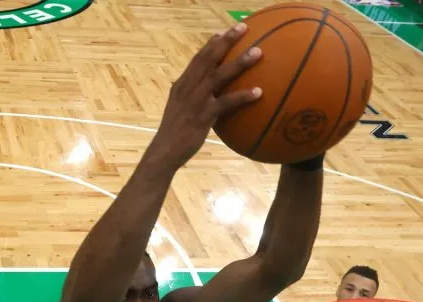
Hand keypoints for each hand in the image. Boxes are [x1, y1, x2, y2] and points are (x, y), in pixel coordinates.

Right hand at [150, 23, 263, 167]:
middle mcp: (188, 88)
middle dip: (226, 41)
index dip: (210, 45)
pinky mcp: (203, 116)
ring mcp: (196, 101)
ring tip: (257, 52)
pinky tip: (258, 92)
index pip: (197, 59)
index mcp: (182, 85)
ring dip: (239, 62)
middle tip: (242, 28)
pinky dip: (242, 96)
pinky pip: (226, 103)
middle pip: (208, 59)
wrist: (164, 152)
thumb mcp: (180, 111)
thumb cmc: (174, 134)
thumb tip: (208, 98)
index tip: (222, 32)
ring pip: (219, 75)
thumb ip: (192, 100)